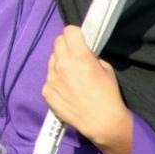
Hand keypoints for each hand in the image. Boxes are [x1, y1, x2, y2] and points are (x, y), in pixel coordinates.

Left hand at [42, 25, 131, 151]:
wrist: (101, 122)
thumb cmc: (108, 94)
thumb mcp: (106, 68)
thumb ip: (90, 55)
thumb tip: (81, 49)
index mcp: (79, 56)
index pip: (68, 31)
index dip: (75, 34)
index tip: (79, 39)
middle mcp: (62, 64)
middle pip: (58, 42)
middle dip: (67, 45)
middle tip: (75, 55)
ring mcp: (51, 78)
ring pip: (52, 60)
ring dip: (60, 62)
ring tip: (71, 75)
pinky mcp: (46, 91)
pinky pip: (49, 77)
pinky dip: (56, 79)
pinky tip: (67, 89)